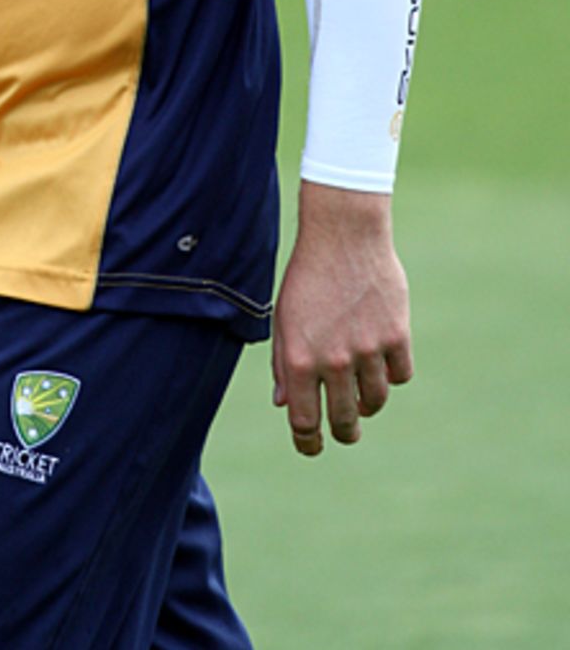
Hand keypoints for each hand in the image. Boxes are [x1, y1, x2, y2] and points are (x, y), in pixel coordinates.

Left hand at [271, 181, 412, 456]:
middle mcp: (333, 361)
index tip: (312, 447)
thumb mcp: (284, 318)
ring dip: (367, 403)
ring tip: (360, 390)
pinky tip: (381, 360)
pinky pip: (400, 375)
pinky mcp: (397, 337)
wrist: (343, 235)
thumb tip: (286, 406)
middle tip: (345, 430)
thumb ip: (284, 364)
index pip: (305, 423)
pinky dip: (392, 374)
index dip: (308, 443)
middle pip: (345, 421)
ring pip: (375, 401)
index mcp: (298, 359)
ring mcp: (368, 351)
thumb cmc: (307, 276)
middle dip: (343, 431)